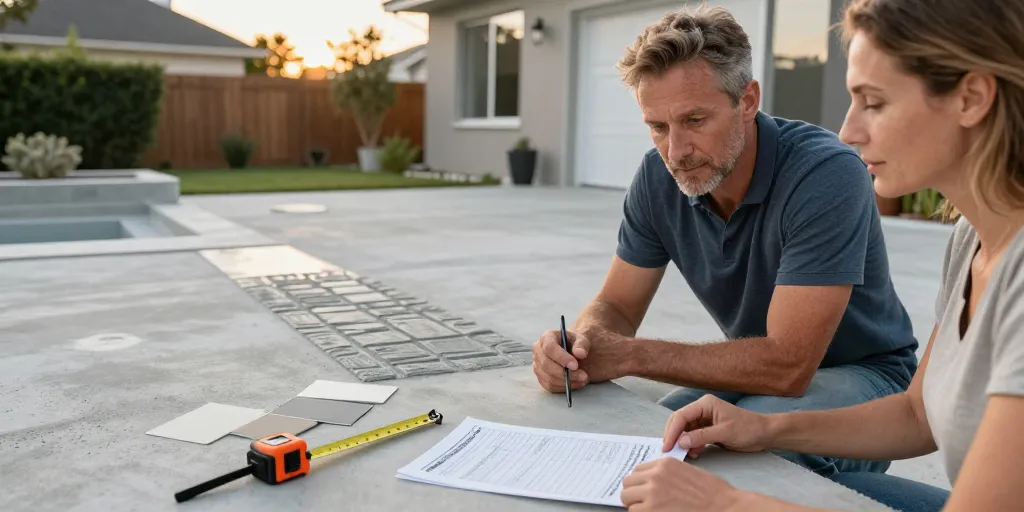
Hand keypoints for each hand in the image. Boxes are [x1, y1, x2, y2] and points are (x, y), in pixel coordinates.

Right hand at [531, 324, 631, 392]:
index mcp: (548, 337)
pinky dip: (562, 387)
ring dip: (565, 382)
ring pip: (546, 377)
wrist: (587, 352)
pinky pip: (549, 385)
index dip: (560, 357)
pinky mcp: (545, 377)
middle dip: (563, 373)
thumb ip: (584, 343)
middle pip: (545, 364)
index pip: (548, 347)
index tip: (576, 364)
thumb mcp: (588, 339)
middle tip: (584, 376)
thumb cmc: (587, 343)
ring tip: (584, 380)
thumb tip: (580, 353)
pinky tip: (578, 384)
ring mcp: (540, 364)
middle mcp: (540, 350)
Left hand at [620, 457, 741, 510]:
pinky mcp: (651, 510)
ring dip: (635, 504)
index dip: (640, 482)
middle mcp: (655, 476)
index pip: (637, 470)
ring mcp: (652, 493)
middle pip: (628, 483)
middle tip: (643, 502)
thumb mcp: (686, 472)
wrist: (722, 506)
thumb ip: (666, 474)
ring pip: (626, 497)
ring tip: (649, 509)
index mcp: (664, 464)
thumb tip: (650, 482)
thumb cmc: (711, 493)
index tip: (644, 490)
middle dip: (633, 493)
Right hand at [662, 394, 772, 458]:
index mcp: (705, 404)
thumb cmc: (748, 429)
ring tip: (682, 455)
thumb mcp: (725, 433)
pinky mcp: (708, 430)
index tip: (667, 446)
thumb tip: (681, 442)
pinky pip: (693, 437)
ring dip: (682, 442)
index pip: (681, 416)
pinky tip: (693, 454)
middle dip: (673, 436)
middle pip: (679, 422)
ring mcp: (704, 420)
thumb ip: (702, 437)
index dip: (672, 431)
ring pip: (685, 430)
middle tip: (668, 452)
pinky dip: (691, 445)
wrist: (764, 434)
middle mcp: (702, 410)